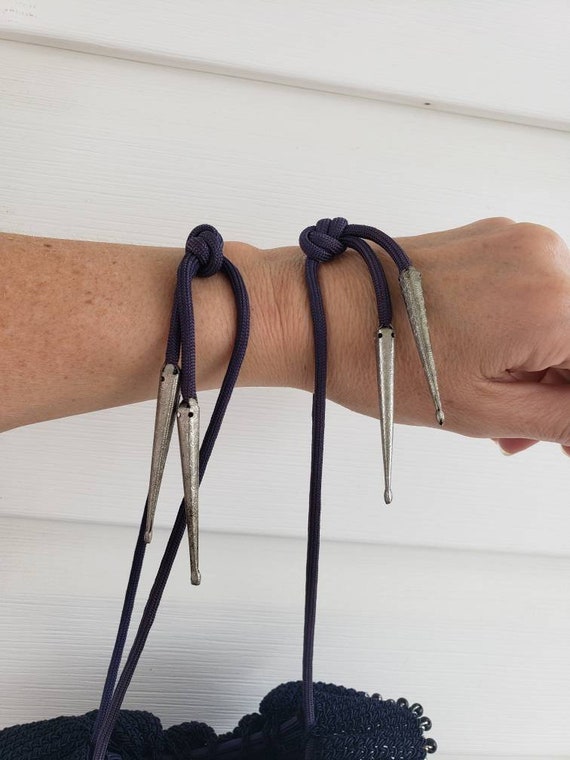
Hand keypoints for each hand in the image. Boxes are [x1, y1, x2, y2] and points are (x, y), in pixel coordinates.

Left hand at [269, 218, 569, 455]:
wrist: (317, 310)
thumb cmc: (378, 355)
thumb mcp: (485, 410)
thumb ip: (564, 417)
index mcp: (553, 302)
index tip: (561, 435)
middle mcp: (545, 257)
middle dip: (560, 391)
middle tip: (529, 435)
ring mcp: (517, 241)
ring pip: (560, 317)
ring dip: (541, 366)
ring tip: (498, 408)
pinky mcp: (492, 239)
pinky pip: (533, 291)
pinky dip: (521, 333)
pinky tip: (487, 366)